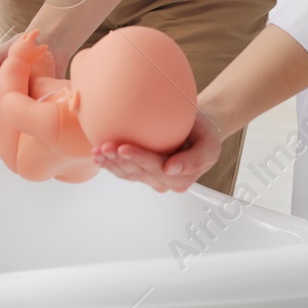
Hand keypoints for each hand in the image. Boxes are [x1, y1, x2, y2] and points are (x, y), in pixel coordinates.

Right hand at [0, 34, 75, 142]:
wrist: (48, 40)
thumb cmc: (21, 46)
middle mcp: (14, 97)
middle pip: (2, 119)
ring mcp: (29, 100)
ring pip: (19, 120)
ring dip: (15, 133)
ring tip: (13, 146)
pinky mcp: (44, 102)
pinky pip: (35, 115)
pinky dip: (32, 123)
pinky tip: (32, 134)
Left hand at [92, 106, 224, 191]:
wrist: (198, 127)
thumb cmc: (203, 133)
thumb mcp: (210, 144)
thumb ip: (196, 159)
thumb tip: (171, 170)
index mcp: (181, 177)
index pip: (156, 167)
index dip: (138, 158)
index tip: (124, 147)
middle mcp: (164, 180)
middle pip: (139, 171)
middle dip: (119, 160)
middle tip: (104, 147)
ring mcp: (151, 177)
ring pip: (128, 173)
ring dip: (111, 163)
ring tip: (98, 151)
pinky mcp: (141, 170)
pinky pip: (124, 171)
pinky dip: (110, 163)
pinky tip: (98, 156)